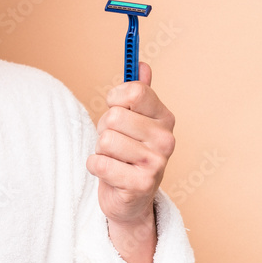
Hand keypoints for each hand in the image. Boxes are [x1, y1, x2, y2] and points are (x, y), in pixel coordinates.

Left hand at [86, 62, 175, 229]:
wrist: (129, 198)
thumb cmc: (127, 153)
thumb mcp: (133, 120)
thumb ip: (138, 92)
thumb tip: (141, 64)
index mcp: (164, 118)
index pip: (135, 92)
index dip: (115, 99)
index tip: (115, 107)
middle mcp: (166, 139)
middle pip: (115, 116)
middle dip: (104, 129)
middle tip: (115, 143)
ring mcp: (156, 163)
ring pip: (105, 140)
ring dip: (101, 150)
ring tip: (114, 159)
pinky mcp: (140, 184)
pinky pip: (99, 163)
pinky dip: (95, 167)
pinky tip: (110, 173)